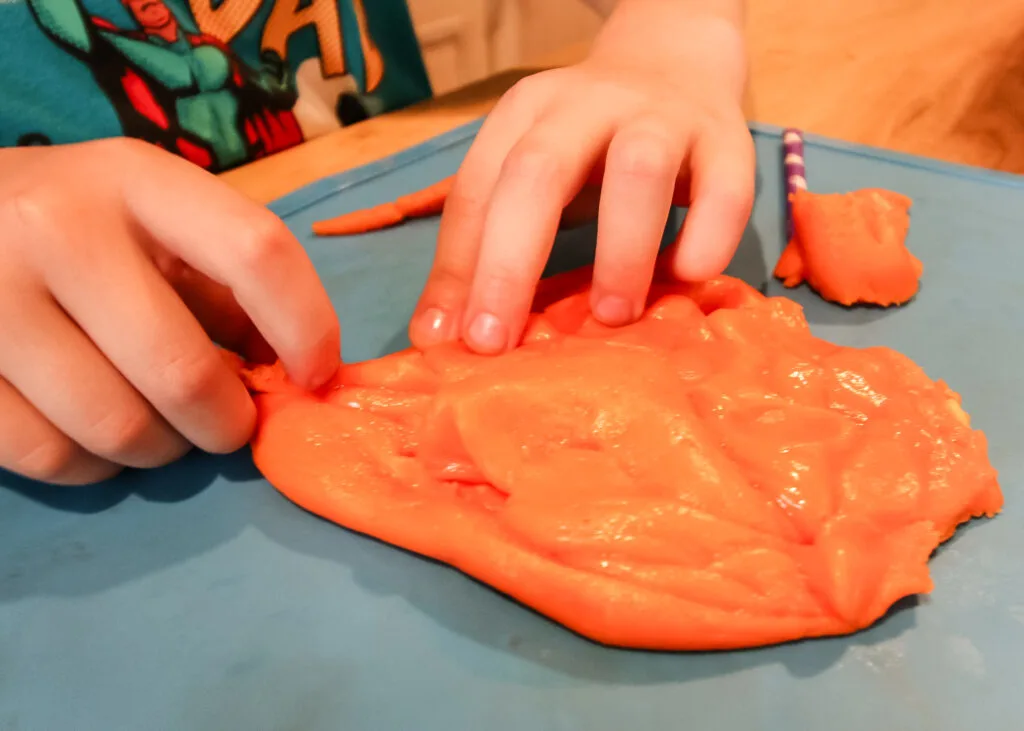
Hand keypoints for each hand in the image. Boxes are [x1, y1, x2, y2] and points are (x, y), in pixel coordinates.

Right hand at [0, 139, 338, 484]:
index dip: (307, 327)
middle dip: (226, 423)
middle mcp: (58, 227)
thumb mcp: (158, 224)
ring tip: (158, 429)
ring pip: (119, 428)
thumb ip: (230, 288)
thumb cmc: (78, 227)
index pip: (255, 251)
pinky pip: (51, 456)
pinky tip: (93, 437)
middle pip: (183, 372)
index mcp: (136, 181)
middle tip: (226, 424)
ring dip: (161, 451)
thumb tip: (299, 373)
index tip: (316, 375)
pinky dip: (92, 467)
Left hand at [410, 4, 752, 353]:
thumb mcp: (530, 174)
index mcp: (525, 115)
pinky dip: (707, 235)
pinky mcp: (726, 138)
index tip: (446, 338)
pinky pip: (725, 187)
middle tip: (497, 342)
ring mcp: (661, 117)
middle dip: (509, 264)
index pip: (477, 190)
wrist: (676, 59)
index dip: (457, 266)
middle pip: (538, 173)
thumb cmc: (589, 143)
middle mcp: (586, 106)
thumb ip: (491, 241)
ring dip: (620, 251)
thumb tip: (444, 335)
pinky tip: (688, 276)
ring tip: (611, 316)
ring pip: (636, 171)